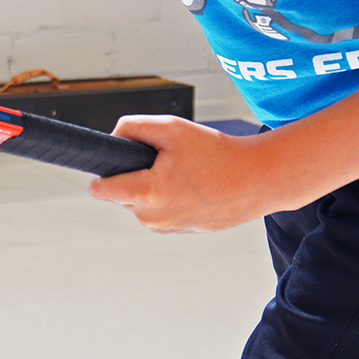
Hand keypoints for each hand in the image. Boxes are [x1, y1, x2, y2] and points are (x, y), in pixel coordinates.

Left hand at [87, 116, 298, 232]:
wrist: (257, 179)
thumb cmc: (218, 153)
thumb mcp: (170, 128)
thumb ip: (131, 128)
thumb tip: (112, 139)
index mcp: (147, 193)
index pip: (100, 190)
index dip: (102, 172)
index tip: (109, 163)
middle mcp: (154, 217)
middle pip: (122, 193)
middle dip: (134, 174)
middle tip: (163, 160)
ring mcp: (168, 227)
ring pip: (142, 202)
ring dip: (153, 186)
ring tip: (183, 171)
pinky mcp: (182, 230)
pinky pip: (161, 210)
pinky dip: (170, 197)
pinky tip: (192, 184)